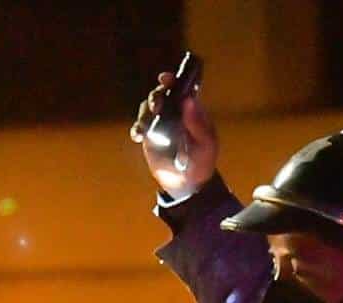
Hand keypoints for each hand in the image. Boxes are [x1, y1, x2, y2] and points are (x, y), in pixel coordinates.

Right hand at [129, 72, 217, 199]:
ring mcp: (160, 124)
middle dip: (155, 96)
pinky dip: (136, 129)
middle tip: (156, 106)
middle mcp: (173, 113)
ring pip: (147, 110)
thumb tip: (189, 100)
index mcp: (190, 110)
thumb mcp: (206, 144)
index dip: (172, 81)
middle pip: (160, 96)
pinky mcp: (149, 138)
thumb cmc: (203, 161)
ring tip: (146, 126)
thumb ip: (198, 124)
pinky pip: (139, 128)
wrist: (189, 183)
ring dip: (145, 114)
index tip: (165, 79)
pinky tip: (138, 136)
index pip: (180, 89)